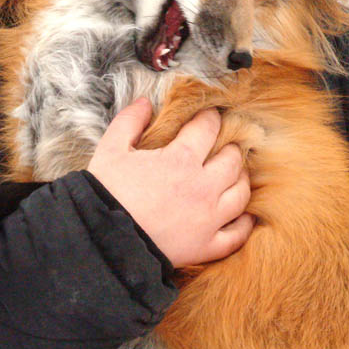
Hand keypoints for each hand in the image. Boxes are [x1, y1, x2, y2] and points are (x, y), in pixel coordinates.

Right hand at [87, 97, 253, 267]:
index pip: (207, 128)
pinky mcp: (206, 246)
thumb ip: (129, 122)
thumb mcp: (110, 149)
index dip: (210, 117)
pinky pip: (237, 235)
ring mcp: (208, 219)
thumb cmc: (106, 193)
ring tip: (235, 174)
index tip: (210, 116)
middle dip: (231, 147)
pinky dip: (245, 225)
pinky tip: (244, 216)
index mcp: (181, 159)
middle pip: (232, 160)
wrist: (103, 242)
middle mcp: (202, 187)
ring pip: (241, 194)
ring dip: (241, 180)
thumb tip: (145, 102)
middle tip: (226, 144)